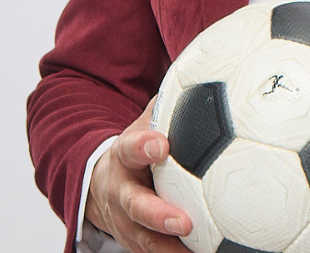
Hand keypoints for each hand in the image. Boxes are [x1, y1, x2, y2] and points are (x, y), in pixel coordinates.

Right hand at [85, 100, 191, 252]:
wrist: (100, 186)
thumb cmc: (137, 150)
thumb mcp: (143, 124)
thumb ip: (170, 104)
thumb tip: (209, 74)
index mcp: (124, 157)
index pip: (130, 149)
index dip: (143, 147)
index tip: (161, 145)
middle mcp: (120, 194)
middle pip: (135, 206)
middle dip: (157, 215)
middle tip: (183, 222)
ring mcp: (125, 224)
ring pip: (144, 241)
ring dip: (168, 250)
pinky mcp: (135, 245)